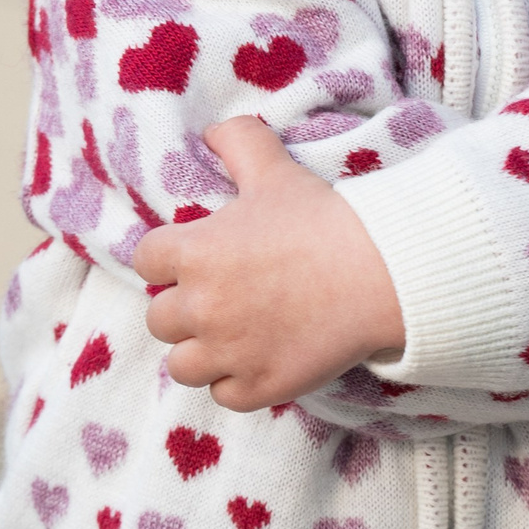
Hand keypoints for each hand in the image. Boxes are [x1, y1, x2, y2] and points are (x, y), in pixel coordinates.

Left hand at [131, 119, 406, 411]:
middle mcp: (201, 307)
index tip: (195, 259)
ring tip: (228, 338)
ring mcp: (228, 352)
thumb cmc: (324, 219)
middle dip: (184, 308)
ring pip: (182, 366)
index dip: (170, 258)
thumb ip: (237, 141)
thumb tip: (211, 132)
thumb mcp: (275, 170)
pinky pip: (222, 395)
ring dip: (200, 352)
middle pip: (159, 319)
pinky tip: (257, 361)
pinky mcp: (259, 386)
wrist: (381, 273)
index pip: (147, 261)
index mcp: (194, 252)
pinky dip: (235, 382)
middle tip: (219, 298)